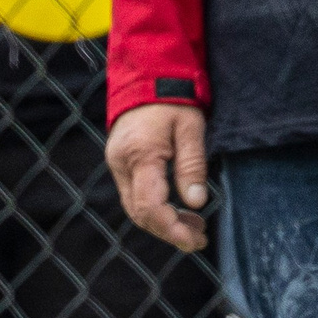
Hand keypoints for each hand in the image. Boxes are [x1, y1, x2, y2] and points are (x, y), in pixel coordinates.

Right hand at [106, 103, 209, 251]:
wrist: (145, 77)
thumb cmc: (172, 99)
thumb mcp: (191, 128)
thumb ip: (192, 166)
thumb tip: (196, 202)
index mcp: (141, 155)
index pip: (151, 205)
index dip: (172, 228)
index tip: (195, 240)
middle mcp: (122, 165)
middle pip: (140, 213)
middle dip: (170, 230)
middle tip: (200, 238)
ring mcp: (117, 166)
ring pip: (136, 208)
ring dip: (163, 222)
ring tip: (194, 226)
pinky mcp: (120, 165)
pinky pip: (134, 196)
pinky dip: (156, 209)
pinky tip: (177, 209)